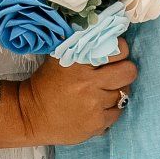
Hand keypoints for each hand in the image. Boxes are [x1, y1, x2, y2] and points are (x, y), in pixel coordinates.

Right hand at [15, 42, 137, 147]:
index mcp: (79, 63)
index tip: (114, 55)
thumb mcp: (60, 58)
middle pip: (129, 72)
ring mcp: (93, 105)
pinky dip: (110, 109)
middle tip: (116, 73)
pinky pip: (117, 112)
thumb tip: (108, 34)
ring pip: (124, 93)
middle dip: (125, 70)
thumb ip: (82, 47)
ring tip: (102, 91)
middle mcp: (88, 83)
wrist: (30, 115)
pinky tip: (97, 106)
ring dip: (116, 91)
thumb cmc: (46, 83)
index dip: (120, 51)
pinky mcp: (96, 124)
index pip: (118, 49)